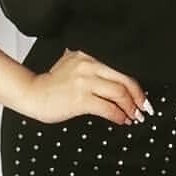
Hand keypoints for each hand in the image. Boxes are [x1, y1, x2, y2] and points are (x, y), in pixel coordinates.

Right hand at [25, 48, 151, 126]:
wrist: (32, 94)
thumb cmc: (51, 84)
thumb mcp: (72, 64)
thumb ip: (91, 66)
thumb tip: (117, 83)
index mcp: (88, 55)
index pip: (120, 69)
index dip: (135, 86)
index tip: (141, 97)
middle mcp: (88, 65)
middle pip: (124, 81)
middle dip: (138, 98)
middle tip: (143, 109)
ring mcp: (84, 82)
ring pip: (119, 94)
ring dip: (130, 108)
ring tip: (133, 116)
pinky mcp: (81, 99)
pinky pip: (108, 108)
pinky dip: (118, 116)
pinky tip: (121, 120)